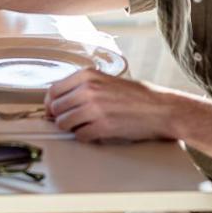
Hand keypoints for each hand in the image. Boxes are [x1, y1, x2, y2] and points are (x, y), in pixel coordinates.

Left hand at [45, 68, 181, 142]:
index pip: (54, 90)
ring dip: (71, 128)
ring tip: (84, 127)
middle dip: (59, 117)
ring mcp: (94, 108)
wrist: (161, 108)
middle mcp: (88, 89)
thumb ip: (84, 87)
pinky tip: (94, 133)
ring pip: (64, 123)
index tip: (52, 111)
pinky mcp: (102, 126)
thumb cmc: (138, 96)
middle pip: (55, 108)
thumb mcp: (107, 81)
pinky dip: (84, 137)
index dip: (50, 104)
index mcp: (88, 75)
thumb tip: (62, 100)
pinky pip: (80, 135)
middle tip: (68, 122)